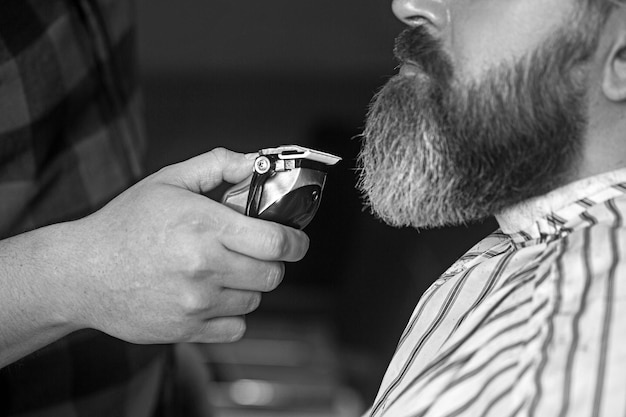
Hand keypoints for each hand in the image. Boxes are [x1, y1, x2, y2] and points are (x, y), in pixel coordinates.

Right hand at [61, 148, 308, 343]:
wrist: (81, 272)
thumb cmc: (125, 224)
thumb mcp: (168, 181)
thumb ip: (217, 165)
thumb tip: (256, 162)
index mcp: (205, 227)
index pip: (276, 242)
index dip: (295, 241)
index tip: (296, 240)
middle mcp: (204, 268)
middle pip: (273, 275)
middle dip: (271, 262)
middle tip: (254, 252)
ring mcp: (196, 303)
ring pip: (255, 300)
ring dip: (249, 286)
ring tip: (223, 271)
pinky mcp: (186, 330)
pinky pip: (236, 328)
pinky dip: (231, 315)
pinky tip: (212, 297)